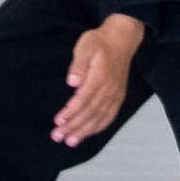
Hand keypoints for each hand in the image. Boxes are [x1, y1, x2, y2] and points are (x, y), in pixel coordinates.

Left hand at [51, 14, 144, 146]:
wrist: (122, 39)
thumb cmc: (100, 42)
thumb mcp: (86, 46)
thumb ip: (79, 64)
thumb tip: (72, 82)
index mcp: (100, 76)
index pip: (84, 99)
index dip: (71, 112)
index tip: (58, 121)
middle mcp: (109, 89)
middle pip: (90, 112)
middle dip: (73, 126)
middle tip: (57, 136)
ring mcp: (115, 94)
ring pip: (99, 117)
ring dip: (84, 131)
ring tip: (70, 141)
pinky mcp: (118, 97)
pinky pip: (109, 116)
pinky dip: (98, 127)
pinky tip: (87, 134)